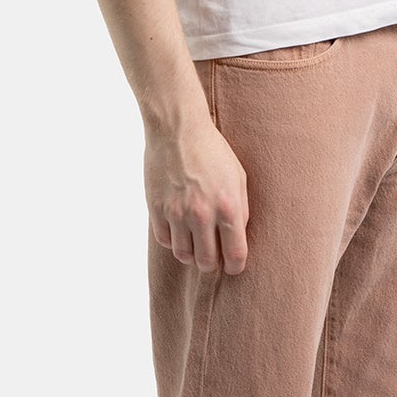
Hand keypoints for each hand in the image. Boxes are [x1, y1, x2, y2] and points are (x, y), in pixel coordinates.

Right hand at [146, 115, 250, 273]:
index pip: (235, 255)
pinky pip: (165, 240)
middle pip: (207, 262)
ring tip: (196, 243)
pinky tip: (179, 229)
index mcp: (227, 206)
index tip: (234, 267)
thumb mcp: (238, 178)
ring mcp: (176, 213)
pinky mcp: (156, 209)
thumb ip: (240, 211)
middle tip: (213, 257)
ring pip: (183, 255)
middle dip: (212, 264)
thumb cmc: (213, 151)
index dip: (236, 267)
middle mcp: (201, 214)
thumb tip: (237, 238)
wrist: (177, 129)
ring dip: (191, 254)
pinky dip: (173, 240)